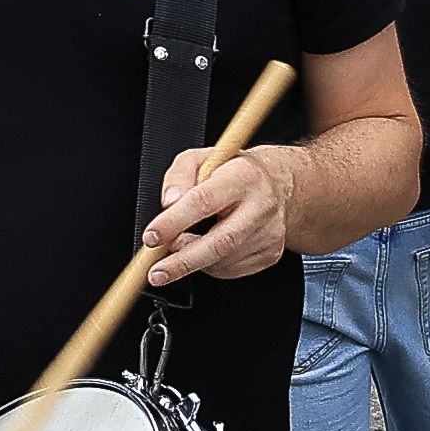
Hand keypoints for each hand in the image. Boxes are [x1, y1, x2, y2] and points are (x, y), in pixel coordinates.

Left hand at [143, 138, 299, 285]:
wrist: (277, 184)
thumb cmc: (234, 172)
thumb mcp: (201, 158)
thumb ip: (179, 175)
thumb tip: (168, 203)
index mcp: (242, 177)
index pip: (204, 201)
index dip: (174, 222)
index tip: (152, 236)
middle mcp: (260, 206)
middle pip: (220, 242)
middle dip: (183, 262)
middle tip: (157, 272)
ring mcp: (269, 233)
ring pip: (222, 261)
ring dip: (193, 261)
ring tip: (181, 250)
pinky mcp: (271, 254)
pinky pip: (231, 270)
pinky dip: (211, 265)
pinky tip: (208, 249)